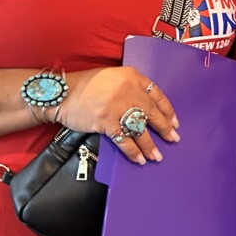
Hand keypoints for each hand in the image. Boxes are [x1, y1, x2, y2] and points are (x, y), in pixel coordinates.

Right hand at [61, 67, 178, 164]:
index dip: (167, 110)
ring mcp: (117, 106)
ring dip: (150, 145)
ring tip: (157, 156)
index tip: (174, 121)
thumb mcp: (113, 77)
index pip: (157, 94)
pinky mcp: (106, 121)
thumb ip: (130, 87)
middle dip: (164, 128)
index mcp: (132, 76)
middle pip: (152, 112)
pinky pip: (124, 140)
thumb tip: (147, 107)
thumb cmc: (86, 85)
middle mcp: (128, 90)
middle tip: (173, 139)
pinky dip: (133, 152)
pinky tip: (139, 159)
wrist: (61, 92)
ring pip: (140, 129)